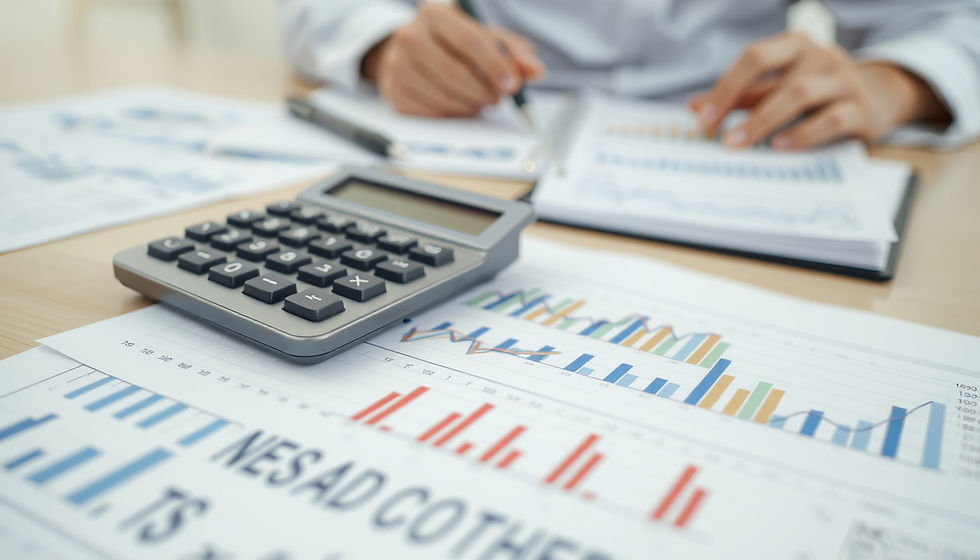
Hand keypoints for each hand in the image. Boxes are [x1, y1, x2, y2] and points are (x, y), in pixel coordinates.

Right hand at [361, 3, 543, 116]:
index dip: (495, 65)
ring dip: (472, 105)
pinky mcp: (395, 93)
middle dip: (485, 91)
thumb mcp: (484, 36)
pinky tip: (462, 104)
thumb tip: (535, 71)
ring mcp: (398, 66)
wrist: (408, 52)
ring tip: (482, 100)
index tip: (513, 84)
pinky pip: (433, 112)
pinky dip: (455, 114)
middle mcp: (410, 36)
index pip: (468, 40)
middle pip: (455, 73)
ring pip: (445, 97)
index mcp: (434, 13)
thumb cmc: (452, 43)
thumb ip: (512, 51)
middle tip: (499, 98)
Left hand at [689, 31, 949, 149]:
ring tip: (742, 144)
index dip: (725, 88)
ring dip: (766, 121)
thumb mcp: (778, 86)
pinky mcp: (862, 109)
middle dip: (742, 108)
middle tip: (719, 138)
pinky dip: (803, 134)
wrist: (879, 96)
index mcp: (795, 45)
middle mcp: (821, 57)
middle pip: (776, 76)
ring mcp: (844, 81)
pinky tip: (781, 147)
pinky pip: (831, 119)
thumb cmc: (815, 91)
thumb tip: (693, 107)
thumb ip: (740, 96)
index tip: (703, 119)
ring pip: (801, 95)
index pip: (754, 57)